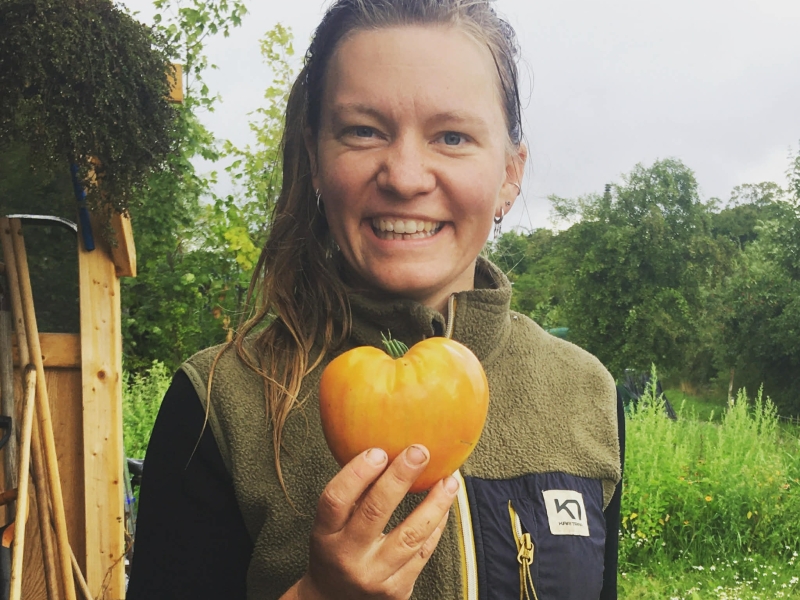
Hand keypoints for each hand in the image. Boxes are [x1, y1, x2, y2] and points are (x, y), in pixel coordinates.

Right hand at [297, 445, 458, 599]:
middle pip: (374, 512)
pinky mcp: (398, 591)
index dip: (356, 474)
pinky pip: (423, 553)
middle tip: (419, 451)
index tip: (378, 450)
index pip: (335, 500)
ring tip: (450, 479)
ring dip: (434, 503)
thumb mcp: (330, 525)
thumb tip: (385, 443)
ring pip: (410, 536)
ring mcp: (374, 577)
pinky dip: (436, 526)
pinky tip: (445, 505)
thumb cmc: (336, 549)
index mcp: (325, 535)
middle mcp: (347, 557)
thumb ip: (352, 494)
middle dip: (400, 478)